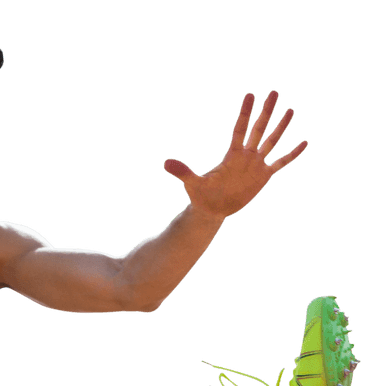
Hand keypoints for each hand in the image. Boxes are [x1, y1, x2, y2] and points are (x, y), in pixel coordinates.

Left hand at [163, 90, 306, 219]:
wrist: (212, 210)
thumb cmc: (201, 196)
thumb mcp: (192, 184)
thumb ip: (182, 172)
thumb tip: (165, 163)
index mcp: (232, 155)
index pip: (240, 129)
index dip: (244, 112)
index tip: (250, 95)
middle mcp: (246, 156)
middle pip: (258, 129)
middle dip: (266, 111)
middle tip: (274, 91)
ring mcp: (256, 165)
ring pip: (271, 141)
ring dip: (281, 127)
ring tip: (290, 109)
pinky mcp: (263, 177)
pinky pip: (281, 163)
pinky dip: (292, 154)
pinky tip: (304, 142)